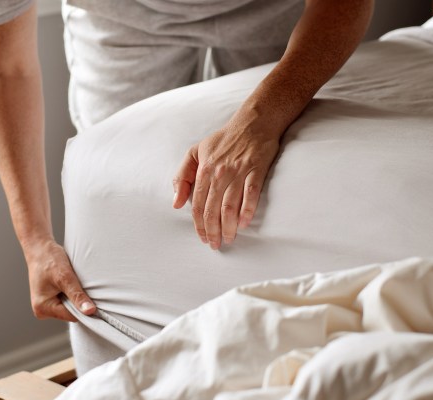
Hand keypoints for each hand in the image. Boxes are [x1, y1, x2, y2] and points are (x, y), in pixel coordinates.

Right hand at [24, 238, 95, 321]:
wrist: (40, 248)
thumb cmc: (49, 259)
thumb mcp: (65, 277)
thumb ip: (77, 295)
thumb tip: (90, 311)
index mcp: (43, 308)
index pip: (71, 316)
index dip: (85, 309)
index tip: (98, 302)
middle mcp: (43, 310)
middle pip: (71, 313)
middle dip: (79, 302)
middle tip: (84, 287)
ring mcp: (47, 305)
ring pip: (71, 307)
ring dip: (77, 297)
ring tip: (76, 283)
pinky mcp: (52, 299)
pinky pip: (68, 301)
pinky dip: (73, 293)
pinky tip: (73, 284)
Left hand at [173, 111, 279, 248]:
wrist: (253, 122)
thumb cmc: (224, 139)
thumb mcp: (196, 152)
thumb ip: (183, 176)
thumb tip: (176, 203)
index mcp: (204, 170)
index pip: (197, 204)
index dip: (198, 224)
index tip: (203, 237)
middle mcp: (219, 173)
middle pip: (212, 209)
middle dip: (212, 231)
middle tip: (216, 245)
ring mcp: (238, 172)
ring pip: (230, 206)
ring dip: (228, 226)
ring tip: (229, 239)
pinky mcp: (256, 170)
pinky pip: (251, 194)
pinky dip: (247, 210)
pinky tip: (244, 224)